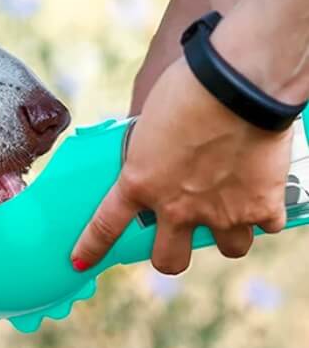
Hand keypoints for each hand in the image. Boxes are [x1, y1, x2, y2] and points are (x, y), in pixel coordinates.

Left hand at [71, 57, 290, 274]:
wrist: (235, 86)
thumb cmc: (186, 88)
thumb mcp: (148, 120)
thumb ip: (147, 147)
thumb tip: (151, 150)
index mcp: (140, 182)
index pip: (106, 225)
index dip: (91, 247)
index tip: (80, 261)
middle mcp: (177, 207)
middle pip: (169, 260)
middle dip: (171, 254)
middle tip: (177, 233)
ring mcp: (221, 213)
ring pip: (228, 248)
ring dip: (227, 232)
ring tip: (230, 206)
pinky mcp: (261, 207)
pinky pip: (266, 225)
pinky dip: (265, 211)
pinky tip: (262, 189)